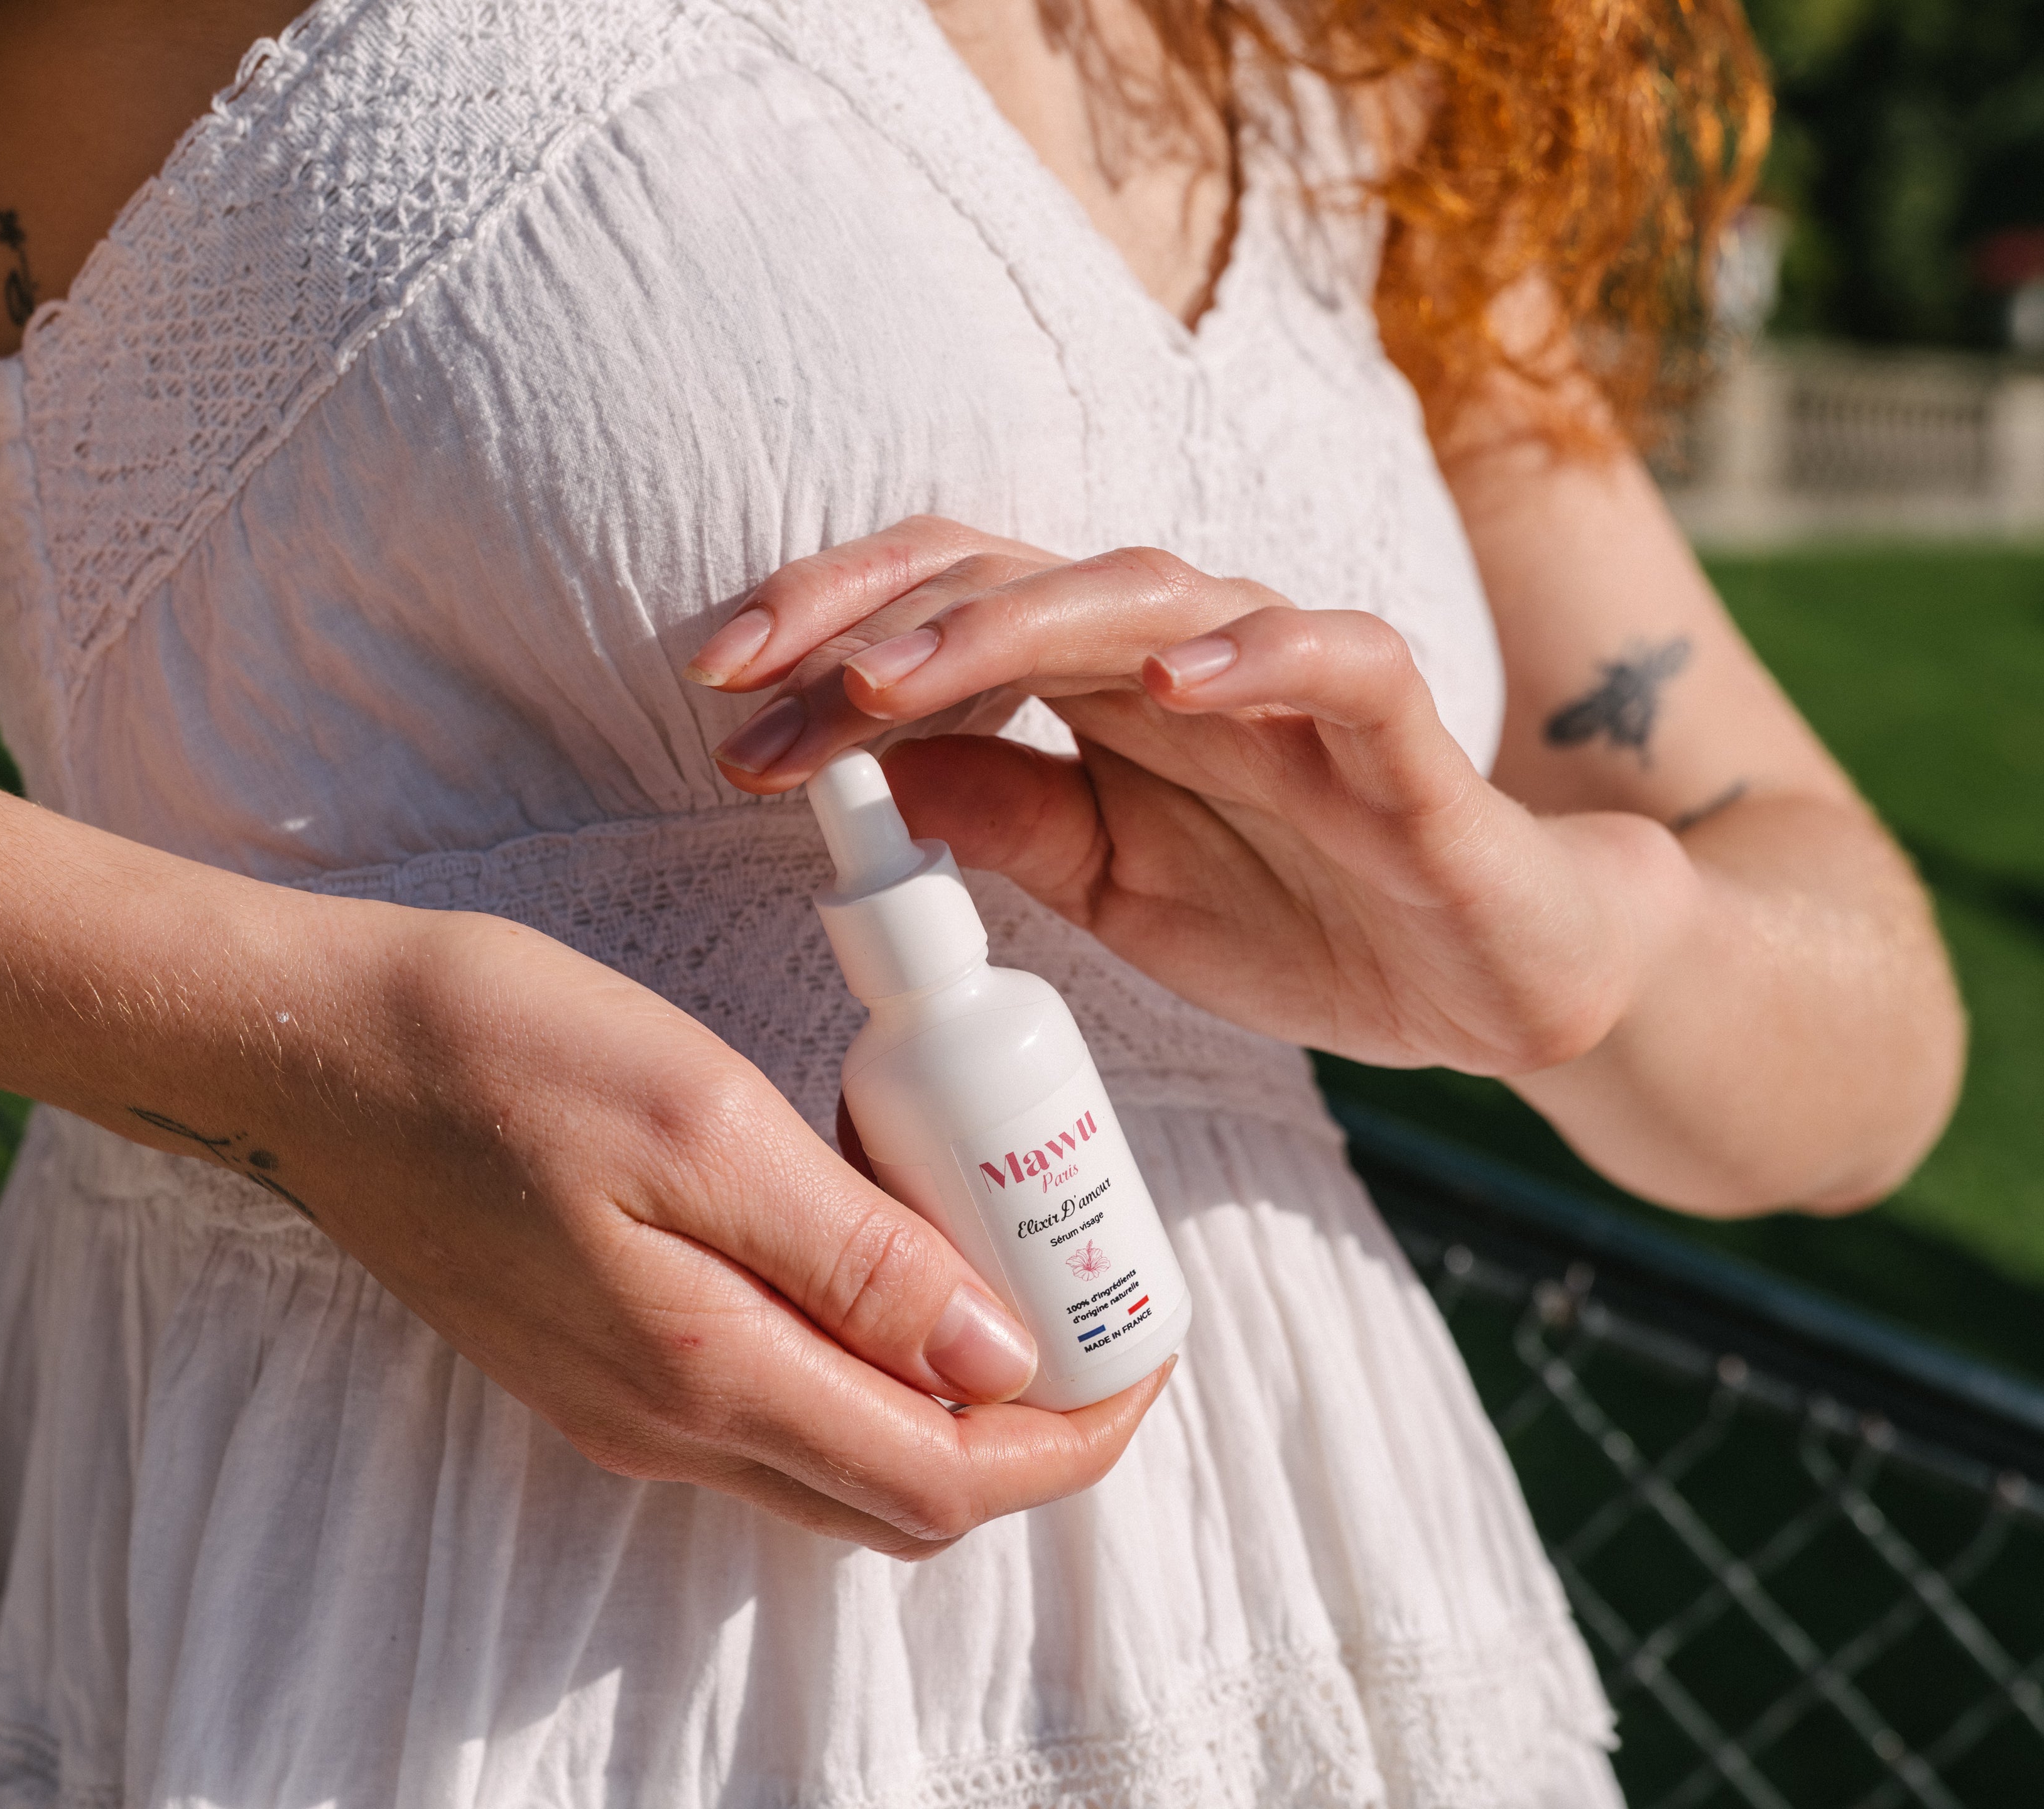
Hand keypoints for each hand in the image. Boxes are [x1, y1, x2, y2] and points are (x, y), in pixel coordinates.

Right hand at [151, 895, 1170, 1559]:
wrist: (315, 1052)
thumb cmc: (497, 1053)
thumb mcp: (702, 1120)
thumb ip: (853, 1256)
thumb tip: (999, 1357)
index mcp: (706, 1373)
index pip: (945, 1478)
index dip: (1071, 1434)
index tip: (1142, 1341)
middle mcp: (671, 1426)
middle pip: (906, 1489)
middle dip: (1028, 1419)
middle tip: (1085, 1282)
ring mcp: (629, 1407)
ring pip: (842, 1452)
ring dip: (946, 1385)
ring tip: (995, 1240)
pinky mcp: (605, 1362)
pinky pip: (775, 1402)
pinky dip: (861, 1350)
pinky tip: (869, 1230)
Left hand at [687, 516, 1698, 1076]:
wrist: (1481, 985)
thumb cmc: (1294, 917)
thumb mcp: (1107, 887)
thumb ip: (1000, 821)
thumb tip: (856, 779)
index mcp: (1096, 690)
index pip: (943, 619)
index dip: (826, 641)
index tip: (717, 701)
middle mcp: (1175, 657)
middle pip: (1008, 578)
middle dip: (869, 619)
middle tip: (753, 676)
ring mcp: (1287, 680)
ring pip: (1142, 597)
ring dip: (1011, 625)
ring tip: (901, 674)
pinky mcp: (1397, 727)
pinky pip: (1336, 659)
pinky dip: (1260, 654)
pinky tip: (1176, 679)